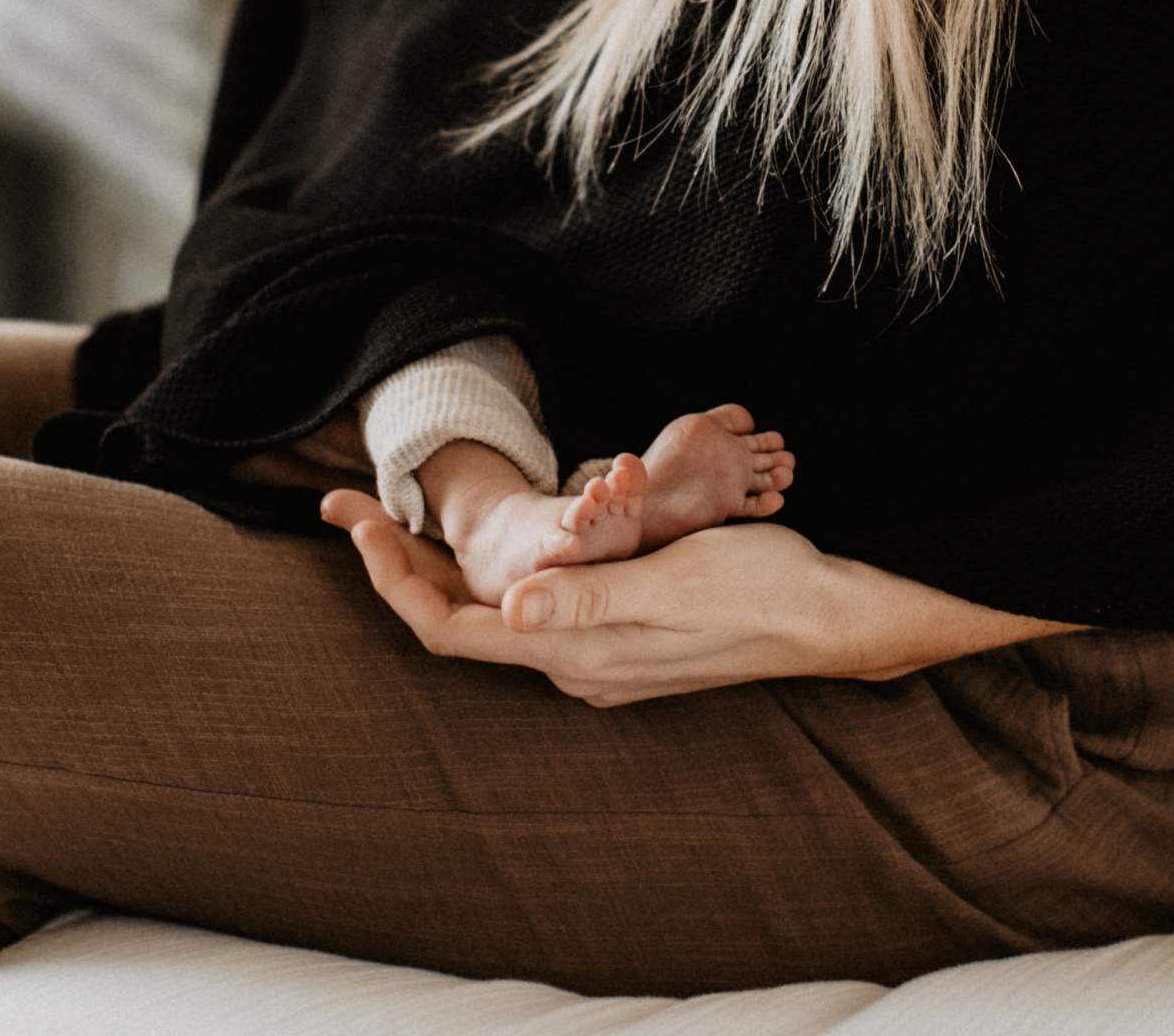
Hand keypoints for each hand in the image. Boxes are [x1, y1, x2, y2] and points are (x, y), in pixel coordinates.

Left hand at [320, 488, 1080, 706]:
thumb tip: (510, 608)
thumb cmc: (755, 590)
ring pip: (489, 620)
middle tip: (347, 509)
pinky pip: (529, 612)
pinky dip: (488, 578)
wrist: (826, 615)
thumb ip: (588, 596)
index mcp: (575, 649)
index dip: (394, 581)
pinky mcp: (620, 636)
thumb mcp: (672, 581)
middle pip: (457, 627)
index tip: (355, 525)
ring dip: (437, 574)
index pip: (452, 630)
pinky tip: (489, 545)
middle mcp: (574, 663)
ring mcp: (596, 657)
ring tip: (393, 518)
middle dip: (398, 570)